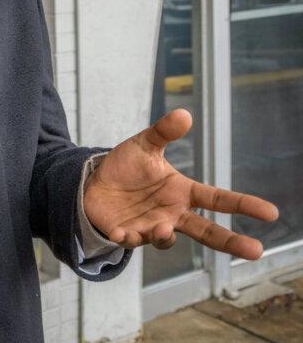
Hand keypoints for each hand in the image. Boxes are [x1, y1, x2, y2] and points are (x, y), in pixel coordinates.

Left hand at [83, 109, 277, 259]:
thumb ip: (163, 133)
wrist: (94, 182)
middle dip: (231, 242)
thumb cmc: (126, 167)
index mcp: (182, 192)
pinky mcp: (127, 233)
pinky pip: (131, 239)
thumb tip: (184, 114)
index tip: (270, 212)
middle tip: (255, 250)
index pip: (219, 199)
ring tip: (162, 227)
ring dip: (164, 235)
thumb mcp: (144, 145)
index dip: (244, 205)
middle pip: (207, 232)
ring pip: (166, 238)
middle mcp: (172, 214)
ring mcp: (151, 226)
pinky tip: (121, 232)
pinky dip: (128, 238)